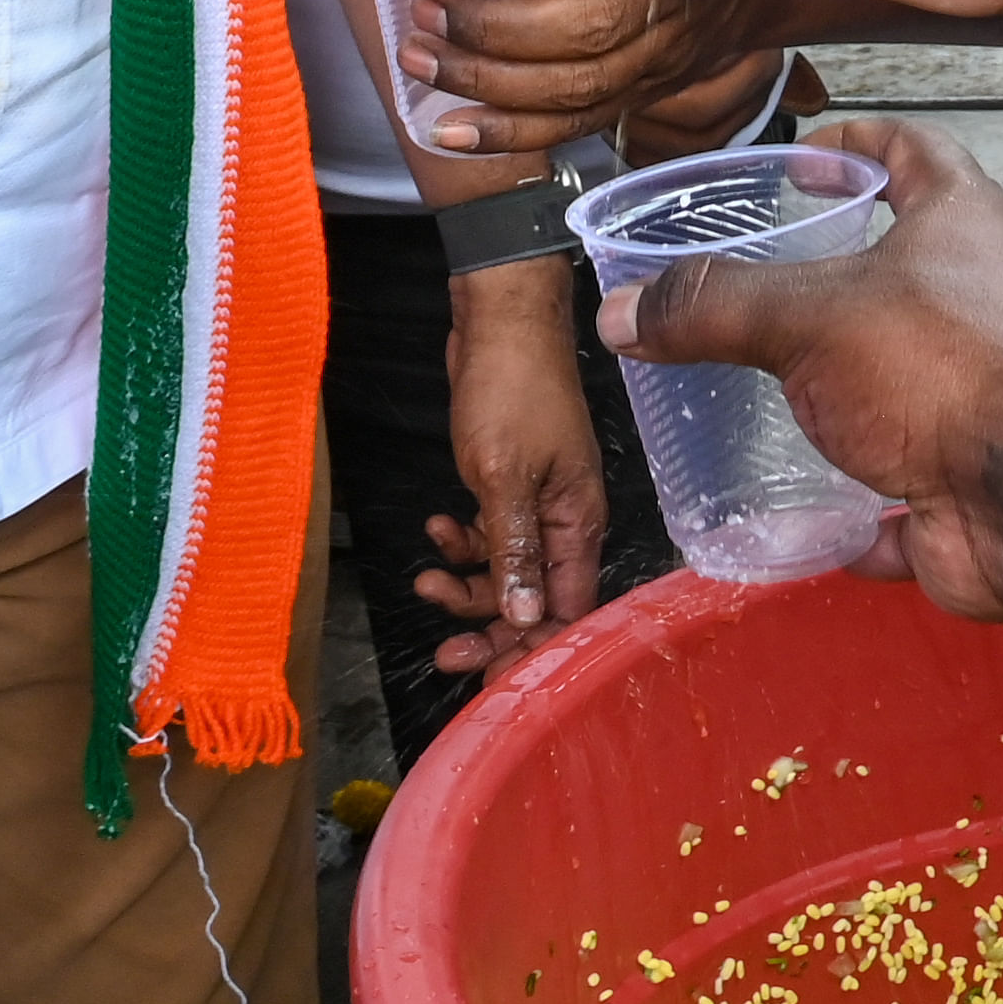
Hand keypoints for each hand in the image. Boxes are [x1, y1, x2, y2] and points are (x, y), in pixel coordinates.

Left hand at [405, 260, 609, 681]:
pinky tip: (437, 527)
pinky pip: (491, 535)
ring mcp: (538, 503)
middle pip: (534, 602)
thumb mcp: (505, 476)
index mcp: (577, 525)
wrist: (500, 320)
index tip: (490, 682)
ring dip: (466, 584)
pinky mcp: (511, 485)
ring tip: (425, 580)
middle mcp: (564, 521)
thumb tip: (528, 621)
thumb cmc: (512, 389)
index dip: (532, 653)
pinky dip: (463, 541)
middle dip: (489, 629)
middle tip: (444, 652)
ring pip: (506, 572)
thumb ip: (515, 551)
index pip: (566, 613)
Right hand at [596, 118, 1002, 622]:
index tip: (808, 155)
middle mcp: (992, 297)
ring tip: (779, 390)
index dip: (859, 145)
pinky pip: (912, 482)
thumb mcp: (807, 317)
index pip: (915, 151)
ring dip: (856, 388)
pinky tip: (814, 510)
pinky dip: (866, 500)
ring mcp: (991, 389)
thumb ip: (714, 307)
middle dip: (853, 273)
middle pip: (921, 264)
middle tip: (776, 279)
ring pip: (916, 375)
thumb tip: (624, 310)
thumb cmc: (943, 368)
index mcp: (965, 225)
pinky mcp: (978, 473)